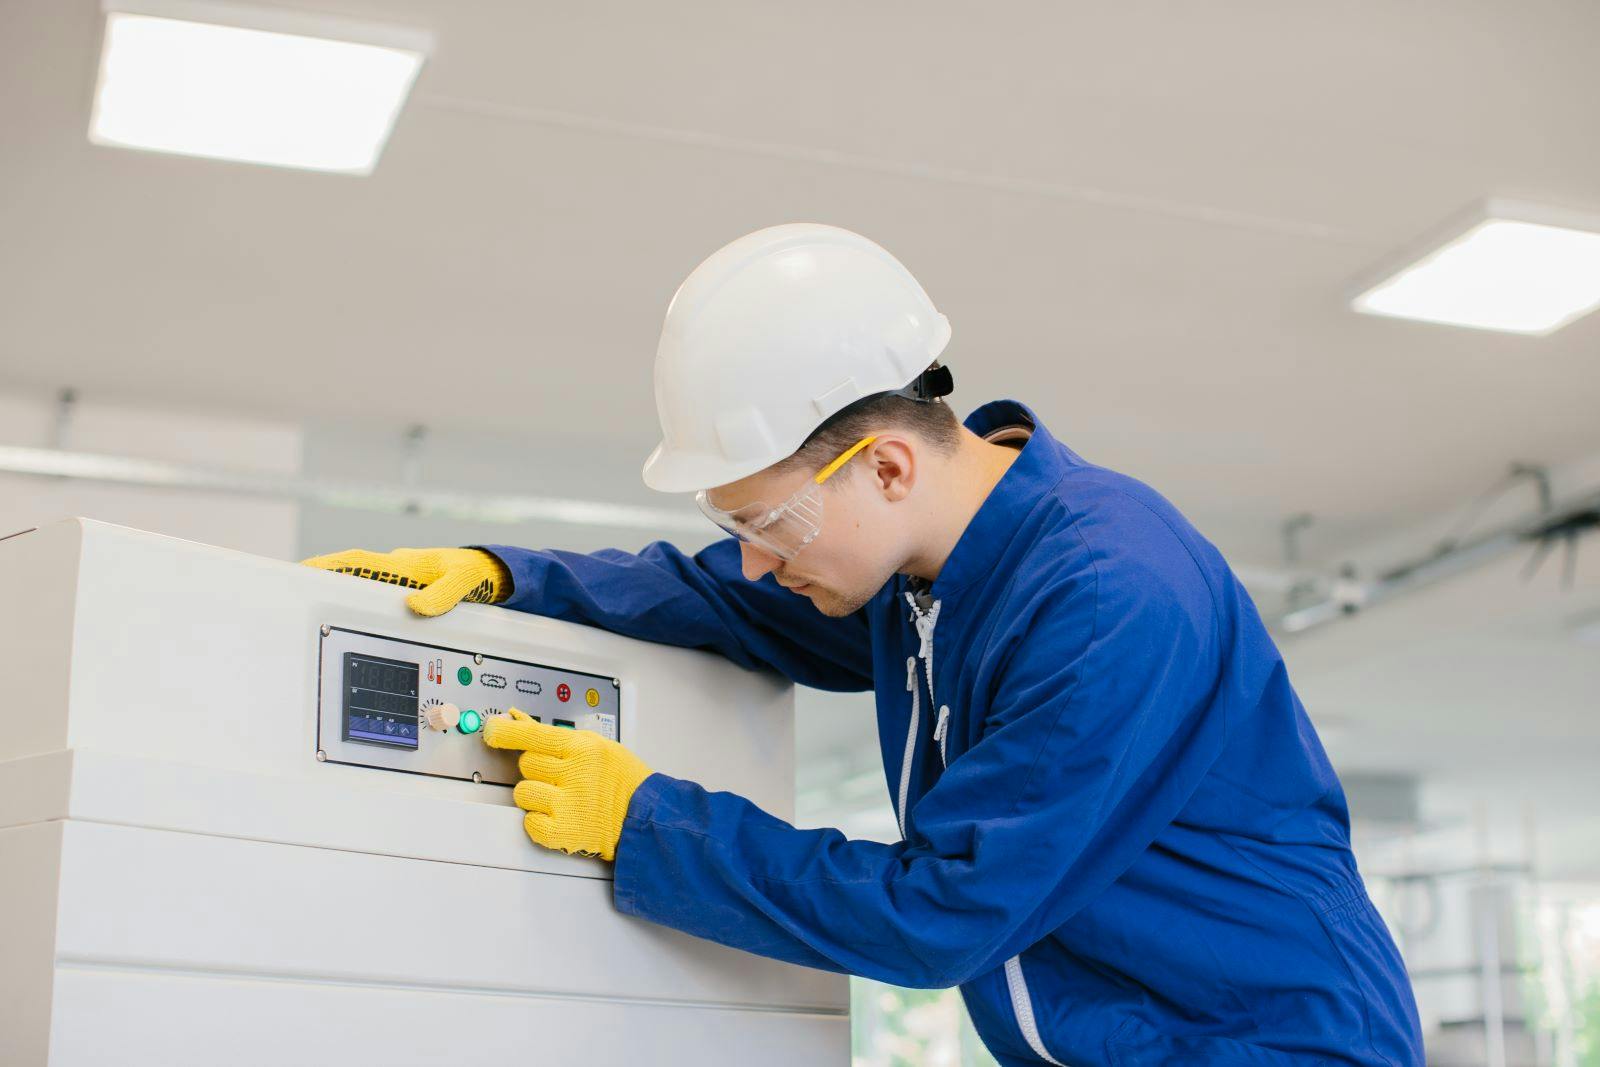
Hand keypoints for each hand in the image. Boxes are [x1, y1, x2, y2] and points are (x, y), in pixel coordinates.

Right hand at [300, 547, 508, 616]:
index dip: (328, 566)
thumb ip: (442, 595)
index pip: (359, 563)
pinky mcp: (406, 587)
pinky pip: (376, 591)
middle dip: (320, 577)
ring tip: (307, 603)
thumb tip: (413, 605)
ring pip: (362, 582)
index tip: (301, 571)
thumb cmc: (478, 574)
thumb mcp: (465, 584)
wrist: (493, 571)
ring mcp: (401, 578)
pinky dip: (358, 597)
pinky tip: (347, 611)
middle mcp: (398, 569)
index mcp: (406, 566)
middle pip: (351, 571)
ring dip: (337, 587)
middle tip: (289, 589)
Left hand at [481, 708, 652, 860]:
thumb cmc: (624, 780)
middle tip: (558, 776)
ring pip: (522, 793)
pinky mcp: (564, 831)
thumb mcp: (595, 745)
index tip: (492, 730)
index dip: (504, 731)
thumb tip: (517, 719)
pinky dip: (540, 822)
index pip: (530, 734)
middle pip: (525, 764)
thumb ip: (555, 735)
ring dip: (536, 796)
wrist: (645, 816)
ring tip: (561, 798)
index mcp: (582, 748)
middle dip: (536, 769)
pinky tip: (559, 816)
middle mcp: (574, 773)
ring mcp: (568, 803)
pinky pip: (529, 822)